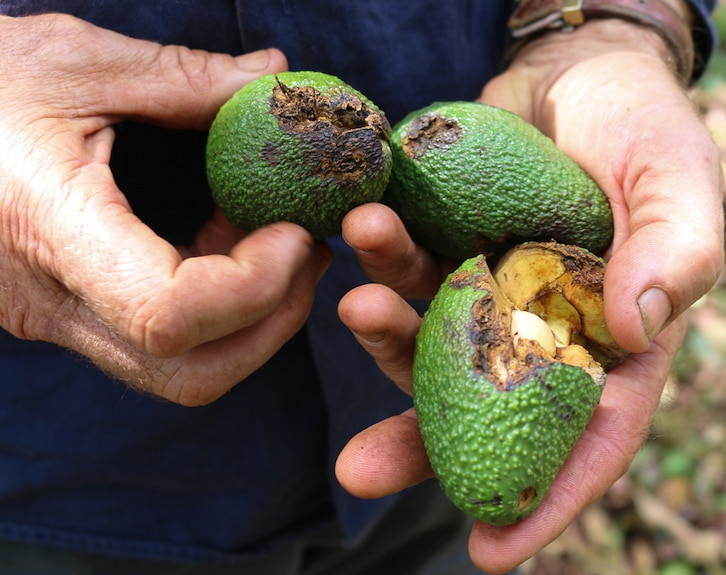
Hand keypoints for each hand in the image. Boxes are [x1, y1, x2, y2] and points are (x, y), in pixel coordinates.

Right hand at [0, 14, 331, 404]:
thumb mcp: (73, 62)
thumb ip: (186, 78)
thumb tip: (278, 82)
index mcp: (46, 226)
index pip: (169, 315)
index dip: (255, 286)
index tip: (295, 230)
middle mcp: (46, 300)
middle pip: (190, 374)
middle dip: (274, 322)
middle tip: (308, 251)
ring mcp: (53, 320)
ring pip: (179, 374)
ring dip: (253, 322)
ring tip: (280, 246)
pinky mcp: (65, 317)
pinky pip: (158, 346)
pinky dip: (217, 312)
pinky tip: (229, 247)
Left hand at [336, 17, 722, 573]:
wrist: (580, 67)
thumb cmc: (643, 122)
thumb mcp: (678, 179)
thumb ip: (676, 251)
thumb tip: (640, 325)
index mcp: (619, 336)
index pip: (594, 432)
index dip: (550, 495)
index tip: (492, 549)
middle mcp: (548, 330)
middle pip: (487, 411)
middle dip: (423, 444)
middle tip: (360, 471)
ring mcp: (492, 294)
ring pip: (432, 346)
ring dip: (386, 336)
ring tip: (355, 301)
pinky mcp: (450, 251)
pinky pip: (409, 278)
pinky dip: (381, 269)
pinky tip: (360, 240)